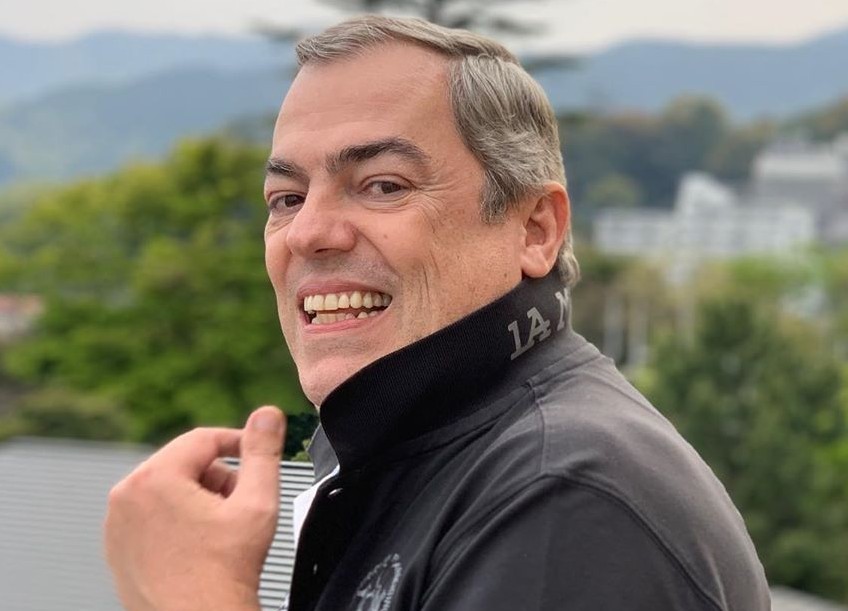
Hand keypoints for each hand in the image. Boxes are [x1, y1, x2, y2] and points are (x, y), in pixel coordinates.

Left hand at [104, 406, 285, 610]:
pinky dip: (179, 521)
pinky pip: (154, 517)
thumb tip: (268, 415)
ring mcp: (117, 526)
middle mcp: (126, 497)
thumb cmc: (224, 574)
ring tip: (222, 530)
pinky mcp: (118, 549)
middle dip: (219, 478)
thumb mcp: (257, 502)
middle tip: (242, 505)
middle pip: (185, 464)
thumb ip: (263, 451)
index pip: (204, 439)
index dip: (239, 443)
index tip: (259, 454)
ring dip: (200, 499)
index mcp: (154, 479)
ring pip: (169, 490)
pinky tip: (201, 547)